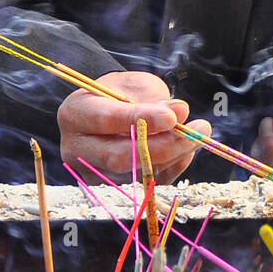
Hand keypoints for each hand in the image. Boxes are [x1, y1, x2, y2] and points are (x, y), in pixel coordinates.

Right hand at [57, 70, 211, 183]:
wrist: (108, 110)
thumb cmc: (119, 92)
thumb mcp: (133, 85)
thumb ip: (153, 99)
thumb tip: (180, 113)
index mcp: (74, 114)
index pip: (106, 120)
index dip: (141, 119)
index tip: (172, 117)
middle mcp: (77, 149)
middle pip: (120, 155)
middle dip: (164, 145)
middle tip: (197, 130)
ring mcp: (92, 173)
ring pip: (136, 173)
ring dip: (173, 156)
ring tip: (198, 135)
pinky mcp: (112, 187)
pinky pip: (147, 183)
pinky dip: (172, 168)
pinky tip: (187, 151)